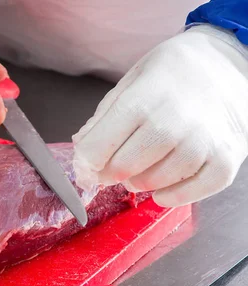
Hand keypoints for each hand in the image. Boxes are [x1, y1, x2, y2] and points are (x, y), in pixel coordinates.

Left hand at [72, 25, 247, 206]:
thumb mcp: (132, 80)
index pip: (96, 148)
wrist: (230, 63)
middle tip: (112, 166)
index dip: (85, 161)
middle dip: (109, 173)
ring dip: (139, 182)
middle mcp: (172, 124)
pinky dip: (171, 196)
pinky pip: (188, 195)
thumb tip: (81, 145)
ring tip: (142, 166)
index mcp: (142, 101)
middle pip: (122, 169)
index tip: (87, 162)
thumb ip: (104, 116)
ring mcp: (201, 144)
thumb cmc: (176, 71)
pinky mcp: (225, 161)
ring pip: (152, 183)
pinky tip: (163, 185)